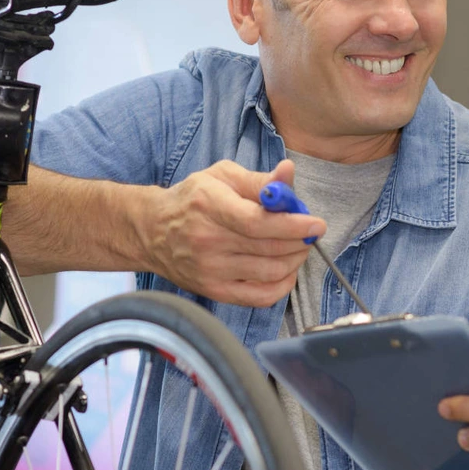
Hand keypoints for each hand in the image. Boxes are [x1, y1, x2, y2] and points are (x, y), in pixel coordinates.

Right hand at [141, 158, 326, 305]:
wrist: (152, 231)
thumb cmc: (193, 199)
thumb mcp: (222, 177)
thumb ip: (259, 179)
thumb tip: (288, 172)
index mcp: (209, 205)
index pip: (258, 222)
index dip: (293, 224)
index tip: (316, 223)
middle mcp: (208, 240)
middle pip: (269, 248)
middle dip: (300, 240)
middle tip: (309, 232)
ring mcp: (210, 270)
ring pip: (270, 272)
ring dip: (295, 260)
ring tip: (297, 247)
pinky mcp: (214, 291)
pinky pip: (260, 297)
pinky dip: (282, 285)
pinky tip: (285, 270)